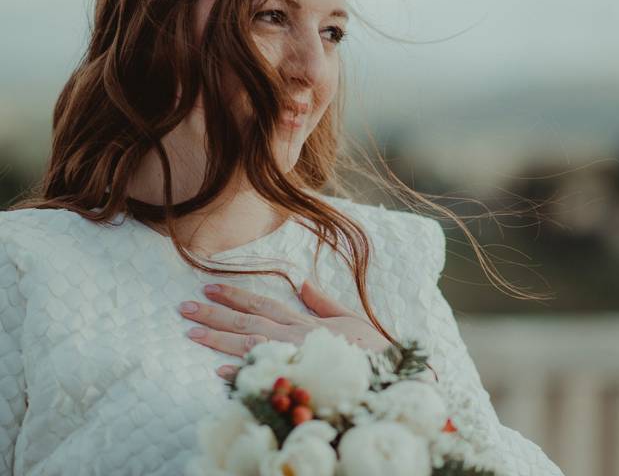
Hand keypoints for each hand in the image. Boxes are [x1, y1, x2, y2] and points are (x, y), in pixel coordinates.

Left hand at [178, 279, 392, 379]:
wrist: (390, 373)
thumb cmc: (371, 349)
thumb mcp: (349, 317)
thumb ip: (322, 302)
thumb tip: (301, 282)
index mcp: (304, 322)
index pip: (263, 304)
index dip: (235, 296)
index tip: (209, 288)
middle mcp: (295, 337)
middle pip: (248, 323)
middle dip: (215, 315)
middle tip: (184, 309)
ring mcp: (296, 358)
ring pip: (250, 346)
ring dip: (219, 339)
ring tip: (191, 333)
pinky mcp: (301, 378)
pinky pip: (267, 376)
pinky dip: (243, 373)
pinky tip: (220, 371)